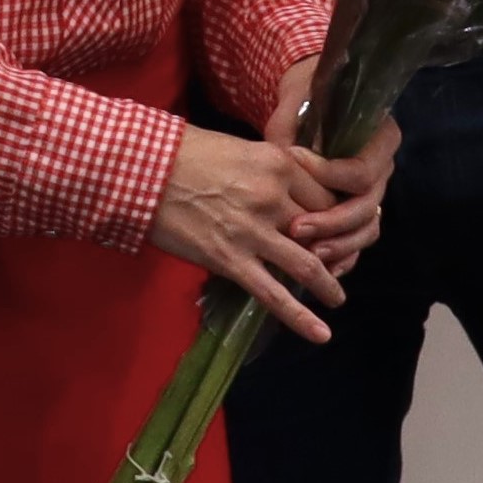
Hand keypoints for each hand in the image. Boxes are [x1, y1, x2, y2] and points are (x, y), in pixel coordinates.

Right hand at [152, 124, 349, 342]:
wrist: (141, 170)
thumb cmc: (185, 152)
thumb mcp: (242, 148)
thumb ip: (273, 170)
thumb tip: (291, 191)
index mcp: (280, 164)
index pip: (327, 196)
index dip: (336, 216)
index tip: (338, 228)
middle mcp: (274, 197)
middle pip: (324, 230)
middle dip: (337, 250)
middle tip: (341, 264)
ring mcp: (253, 231)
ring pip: (308, 264)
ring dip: (328, 285)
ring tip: (337, 299)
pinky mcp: (230, 260)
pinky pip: (273, 295)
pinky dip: (301, 317)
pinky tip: (320, 334)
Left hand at [271, 53, 401, 282]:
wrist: (312, 98)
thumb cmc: (306, 97)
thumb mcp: (296, 103)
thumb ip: (291, 129)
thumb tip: (284, 158)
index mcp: (380, 138)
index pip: (363, 170)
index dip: (330, 176)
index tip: (293, 165)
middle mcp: (384, 169)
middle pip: (368, 207)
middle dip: (332, 222)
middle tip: (296, 228)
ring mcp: (374, 194)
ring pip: (367, 229)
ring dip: (338, 245)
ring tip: (307, 254)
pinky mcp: (359, 214)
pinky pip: (358, 242)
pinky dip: (343, 257)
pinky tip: (321, 267)